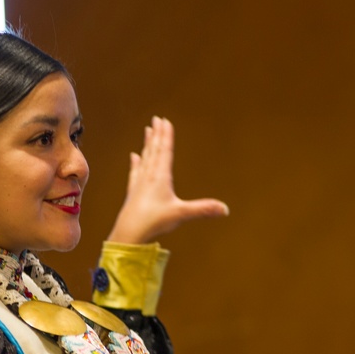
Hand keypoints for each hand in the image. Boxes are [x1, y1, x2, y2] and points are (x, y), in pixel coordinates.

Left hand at [106, 116, 228, 243]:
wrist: (129, 234)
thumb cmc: (154, 222)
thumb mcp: (181, 214)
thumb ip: (203, 209)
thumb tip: (225, 209)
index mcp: (160, 178)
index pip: (164, 152)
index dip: (166, 136)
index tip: (165, 121)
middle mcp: (149, 177)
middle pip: (154, 151)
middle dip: (157, 135)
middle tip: (156, 119)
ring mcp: (139, 184)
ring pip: (144, 158)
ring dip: (147, 144)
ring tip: (147, 131)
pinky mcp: (133, 193)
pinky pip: (135, 173)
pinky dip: (135, 163)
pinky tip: (134, 156)